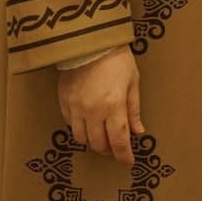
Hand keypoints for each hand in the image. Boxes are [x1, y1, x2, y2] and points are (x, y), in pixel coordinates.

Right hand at [55, 47, 143, 164]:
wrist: (89, 39)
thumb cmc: (116, 57)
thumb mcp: (132, 81)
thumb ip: (133, 109)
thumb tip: (138, 131)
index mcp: (113, 105)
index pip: (119, 141)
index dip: (124, 155)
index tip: (128, 162)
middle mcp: (92, 110)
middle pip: (98, 144)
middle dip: (108, 150)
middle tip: (115, 148)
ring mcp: (75, 106)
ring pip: (81, 138)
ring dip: (92, 141)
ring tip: (100, 136)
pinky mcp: (63, 100)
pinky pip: (69, 123)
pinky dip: (79, 128)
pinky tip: (87, 122)